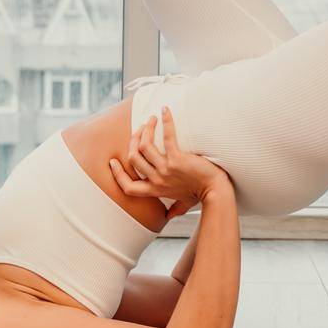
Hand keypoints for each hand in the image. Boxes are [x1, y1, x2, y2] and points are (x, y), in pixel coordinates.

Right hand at [108, 107, 228, 219]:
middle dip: (133, 141)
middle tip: (139, 130)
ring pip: (145, 146)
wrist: (216, 191)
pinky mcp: (178, 160)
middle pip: (134, 158)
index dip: (118, 174)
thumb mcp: (183, 204)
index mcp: (155, 190)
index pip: (128, 186)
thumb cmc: (200, 195)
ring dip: (145, 130)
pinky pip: (168, 137)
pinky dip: (166, 122)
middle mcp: (157, 180)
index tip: (112, 162)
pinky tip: (165, 111)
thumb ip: (174, 209)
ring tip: (150, 120)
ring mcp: (166, 170)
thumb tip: (169, 216)